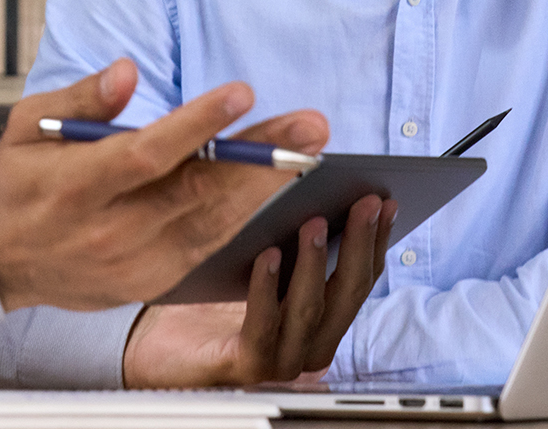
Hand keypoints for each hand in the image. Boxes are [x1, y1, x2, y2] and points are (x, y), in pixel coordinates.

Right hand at [0, 59, 328, 312]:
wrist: (0, 260)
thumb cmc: (20, 181)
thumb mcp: (28, 125)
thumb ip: (82, 98)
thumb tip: (128, 71)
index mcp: (77, 186)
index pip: (147, 154)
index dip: (197, 125)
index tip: (241, 93)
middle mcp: (110, 229)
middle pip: (196, 191)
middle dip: (259, 158)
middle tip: (309, 127)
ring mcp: (136, 261)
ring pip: (214, 222)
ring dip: (267, 186)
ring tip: (308, 150)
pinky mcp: (153, 280)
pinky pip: (210, 244)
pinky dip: (247, 216)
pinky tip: (279, 186)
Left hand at [122, 193, 396, 386]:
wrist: (161, 347)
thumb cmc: (213, 299)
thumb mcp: (262, 259)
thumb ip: (293, 235)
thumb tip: (319, 184)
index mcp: (322, 318)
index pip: (361, 278)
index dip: (376, 239)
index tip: (386, 200)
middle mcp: (311, 342)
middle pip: (346, 292)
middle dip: (358, 243)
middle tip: (363, 202)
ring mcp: (282, 357)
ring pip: (310, 309)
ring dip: (314, 262)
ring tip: (314, 221)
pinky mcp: (247, 363)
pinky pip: (263, 326)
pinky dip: (267, 288)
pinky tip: (266, 255)